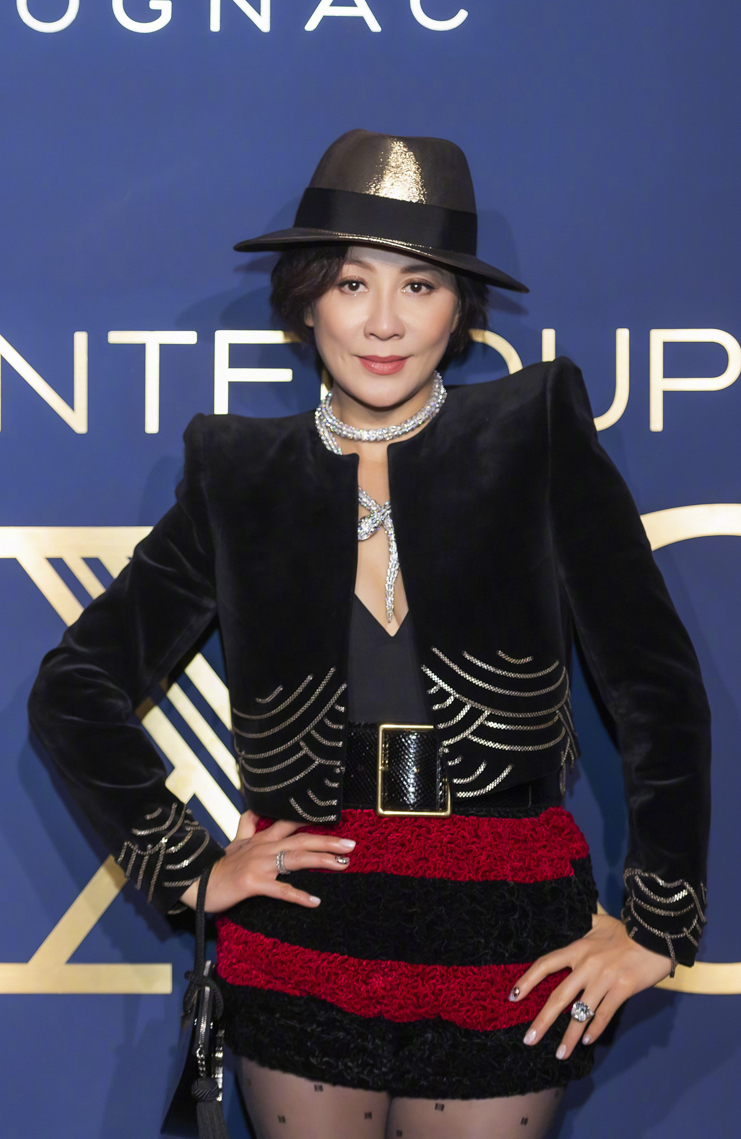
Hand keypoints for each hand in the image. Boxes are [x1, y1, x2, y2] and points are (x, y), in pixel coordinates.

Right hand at [179, 809, 355, 912]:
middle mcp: (264, 847)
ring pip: (296, 859)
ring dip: (321, 860)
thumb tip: (252, 809)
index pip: (291, 824)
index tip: (336, 821)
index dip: (313, 822)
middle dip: (328, 841)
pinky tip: (314, 901)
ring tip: (342, 864)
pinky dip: (298, 895)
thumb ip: (246, 826)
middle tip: (351, 844)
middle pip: (302, 840)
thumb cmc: (219, 865)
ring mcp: (259, 864)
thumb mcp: (234, 841)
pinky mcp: (253, 883)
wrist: (196, 881)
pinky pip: (280, 889)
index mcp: (262, 838)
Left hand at [511, 912, 671, 1058]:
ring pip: (581, 1012)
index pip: (545, 965)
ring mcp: (604, 979)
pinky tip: (587, 1041)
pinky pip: (604, 1014)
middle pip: (558, 996)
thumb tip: (576, 920)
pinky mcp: (622, 990)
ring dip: (570, 1036)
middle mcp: (586, 965)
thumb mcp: (600, 923)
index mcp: (577, 949)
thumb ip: (584, 926)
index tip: (513, 996)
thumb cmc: (627, 929)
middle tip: (529, 1039)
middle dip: (542, 1021)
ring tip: (559, 1054)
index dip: (527, 980)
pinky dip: (595, 1029)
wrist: (656, 934)